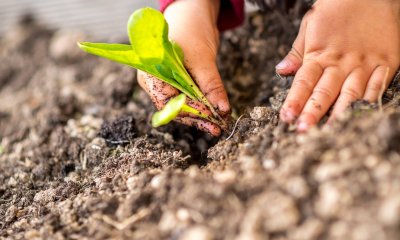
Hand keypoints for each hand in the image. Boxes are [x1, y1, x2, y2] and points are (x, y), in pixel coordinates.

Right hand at [138, 0, 229, 135]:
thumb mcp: (203, 59)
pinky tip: (214, 114)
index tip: (210, 118)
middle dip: (197, 118)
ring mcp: (164, 83)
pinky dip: (201, 106)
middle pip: (173, 107)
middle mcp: (154, 80)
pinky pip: (187, 99)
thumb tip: (222, 110)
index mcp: (151, 72)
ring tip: (218, 124)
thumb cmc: (191, 30)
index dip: (189, 112)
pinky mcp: (176, 83)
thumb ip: (211, 85)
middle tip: (217, 127)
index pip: (167, 101)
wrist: (192, 14)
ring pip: (181, 106)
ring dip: (200, 115)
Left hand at [277, 0, 399, 130]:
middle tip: (303, 131)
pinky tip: (363, 115)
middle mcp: (342, 62)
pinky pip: (379, 85)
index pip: (304, 82)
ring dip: (340, 113)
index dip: (294, 101)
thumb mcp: (311, 24)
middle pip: (324, 92)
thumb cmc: (337, 7)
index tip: (286, 118)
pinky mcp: (386, 62)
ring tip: (331, 131)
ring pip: (351, 93)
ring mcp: (365, 63)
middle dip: (312, 113)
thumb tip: (281, 70)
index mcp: (320, 54)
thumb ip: (297, 50)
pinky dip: (371, 100)